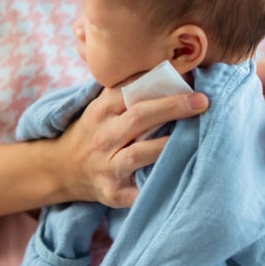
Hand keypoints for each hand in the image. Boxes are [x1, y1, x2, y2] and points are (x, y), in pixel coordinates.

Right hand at [57, 87, 209, 207]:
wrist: (61, 169)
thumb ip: (129, 91)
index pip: (131, 90)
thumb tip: (176, 72)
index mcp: (101, 110)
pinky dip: (159, 185)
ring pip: (139, 154)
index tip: (191, 78)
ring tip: (197, 138)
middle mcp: (103, 136)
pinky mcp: (113, 193)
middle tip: (203, 101)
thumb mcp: (102, 108)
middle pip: (139, 117)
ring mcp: (107, 166)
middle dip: (173, 107)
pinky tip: (182, 178)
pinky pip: (139, 190)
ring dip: (168, 145)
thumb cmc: (94, 132)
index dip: (162, 83)